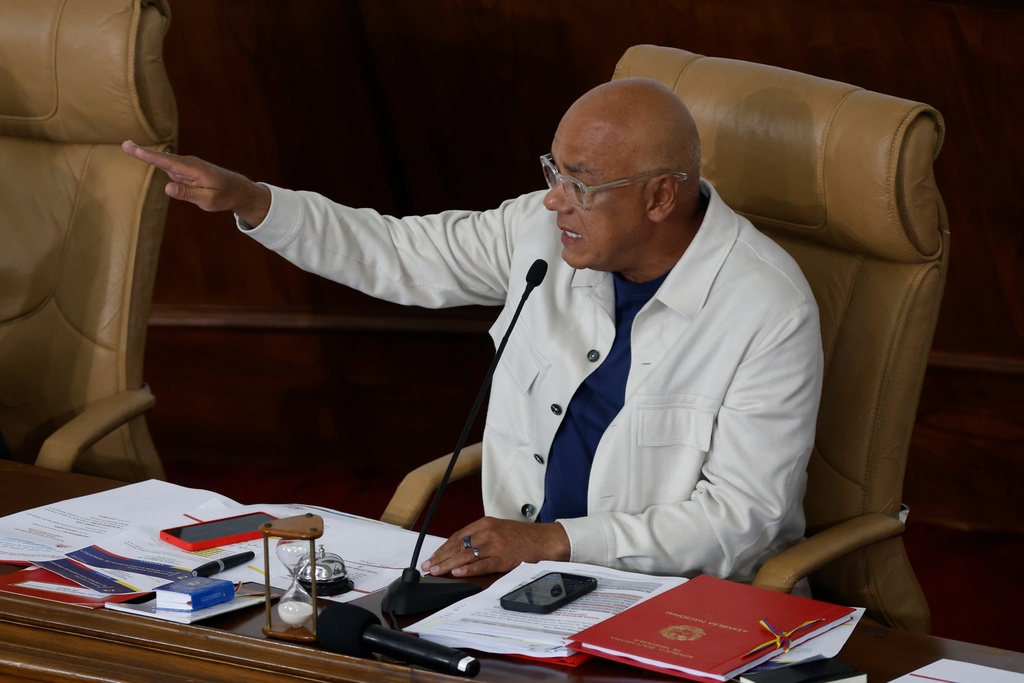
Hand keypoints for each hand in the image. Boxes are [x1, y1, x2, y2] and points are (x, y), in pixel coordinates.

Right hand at [121, 140, 270, 226]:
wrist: (238, 190)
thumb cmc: (224, 196)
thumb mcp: (208, 200)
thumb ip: (188, 193)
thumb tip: (167, 187)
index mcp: (194, 169)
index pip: (167, 162)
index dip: (149, 156)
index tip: (133, 148)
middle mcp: (189, 164)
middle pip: (162, 159)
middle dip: (143, 151)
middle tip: (123, 144)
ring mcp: (186, 166)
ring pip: (165, 164)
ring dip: (148, 156)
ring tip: (128, 146)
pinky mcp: (185, 170)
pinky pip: (170, 168)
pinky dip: (157, 162)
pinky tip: (147, 157)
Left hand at [422, 516, 569, 577]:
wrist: (544, 540)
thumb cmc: (522, 537)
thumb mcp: (498, 530)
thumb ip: (480, 537)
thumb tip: (460, 550)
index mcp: (484, 524)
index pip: (457, 536)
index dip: (442, 548)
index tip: (432, 557)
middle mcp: (488, 532)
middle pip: (458, 545)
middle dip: (441, 557)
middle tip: (428, 566)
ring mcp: (495, 545)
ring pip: (466, 555)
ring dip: (448, 564)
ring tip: (436, 571)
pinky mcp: (504, 558)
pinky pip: (482, 563)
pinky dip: (469, 568)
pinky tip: (458, 572)